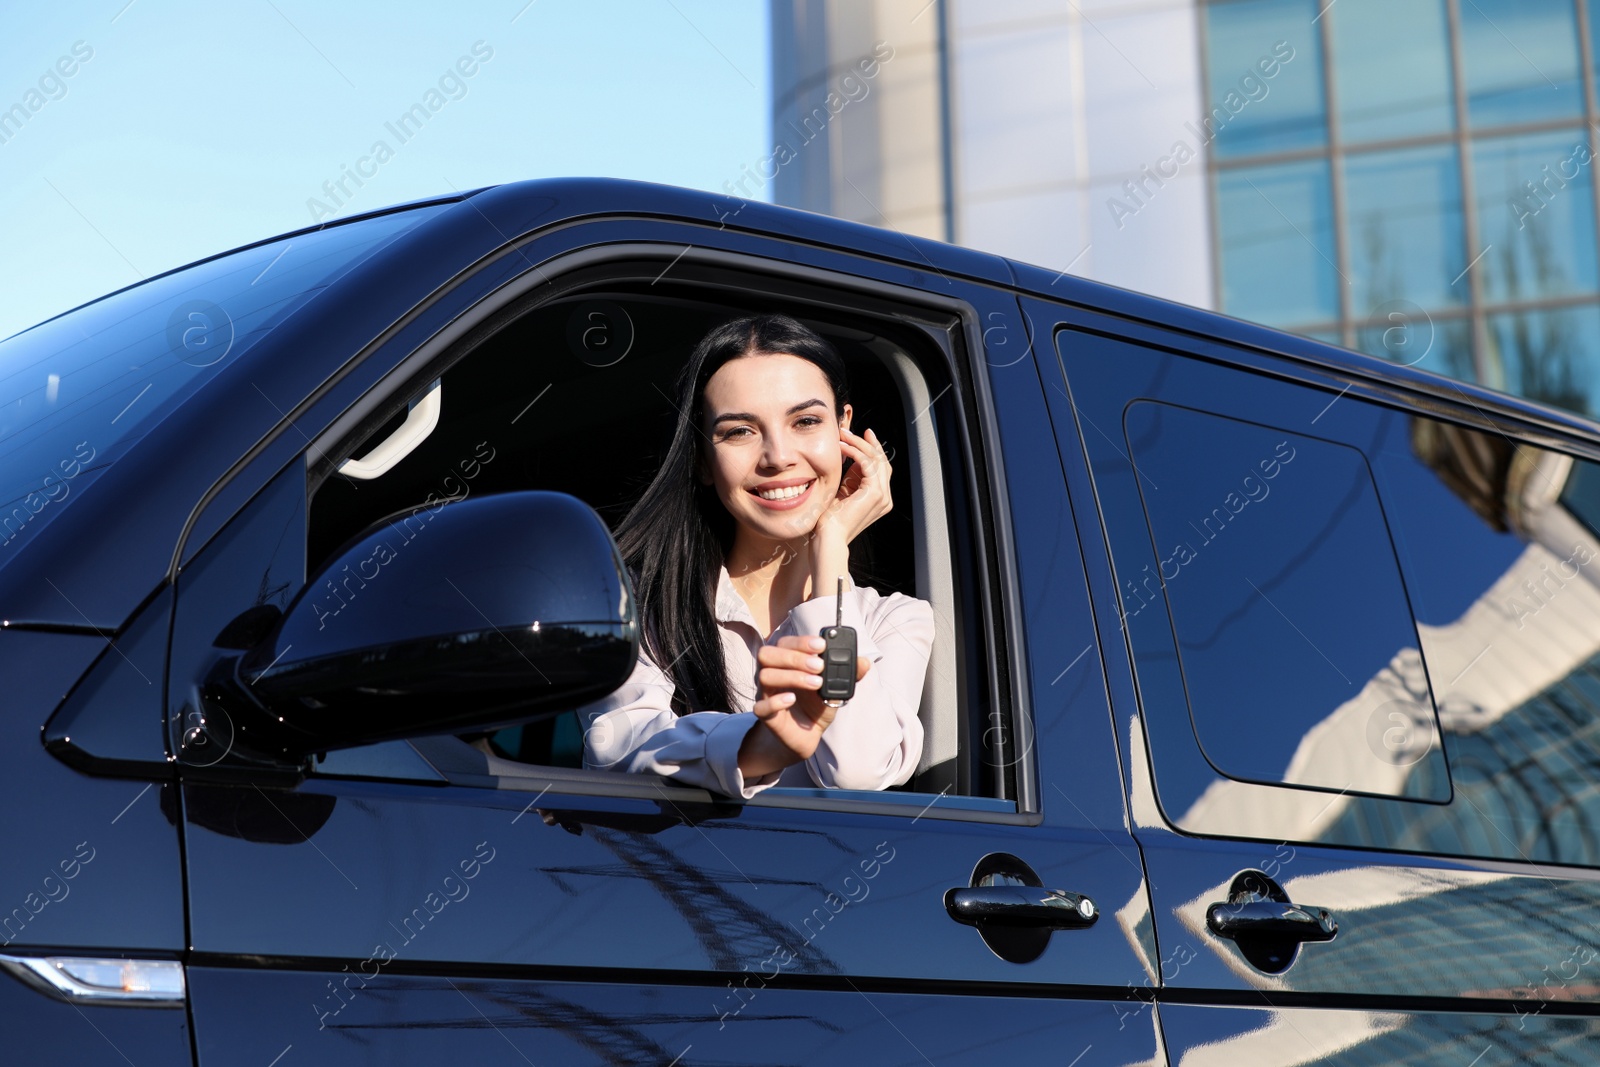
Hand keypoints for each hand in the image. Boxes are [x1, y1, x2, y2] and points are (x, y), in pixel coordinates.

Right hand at [738, 634, 872, 777]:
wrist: (808, 735)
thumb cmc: (817, 705)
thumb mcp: (836, 688)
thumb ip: (849, 674)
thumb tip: (864, 662)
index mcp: (786, 662)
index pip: (784, 642)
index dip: (801, 641)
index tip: (822, 645)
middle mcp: (773, 674)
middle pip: (767, 654)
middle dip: (794, 657)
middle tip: (818, 666)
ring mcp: (767, 694)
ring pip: (765, 676)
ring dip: (792, 676)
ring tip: (816, 683)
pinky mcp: (767, 716)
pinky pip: (761, 706)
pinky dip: (776, 701)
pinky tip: (792, 699)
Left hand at [813, 426, 892, 547]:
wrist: (828, 537)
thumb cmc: (829, 519)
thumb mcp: (842, 492)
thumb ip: (851, 478)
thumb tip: (851, 456)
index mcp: (879, 498)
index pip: (881, 468)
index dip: (872, 450)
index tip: (862, 435)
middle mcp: (885, 498)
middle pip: (882, 462)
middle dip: (867, 443)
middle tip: (851, 430)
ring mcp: (883, 496)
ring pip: (876, 460)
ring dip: (858, 444)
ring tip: (842, 435)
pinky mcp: (875, 493)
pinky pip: (868, 464)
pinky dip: (855, 452)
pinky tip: (842, 446)